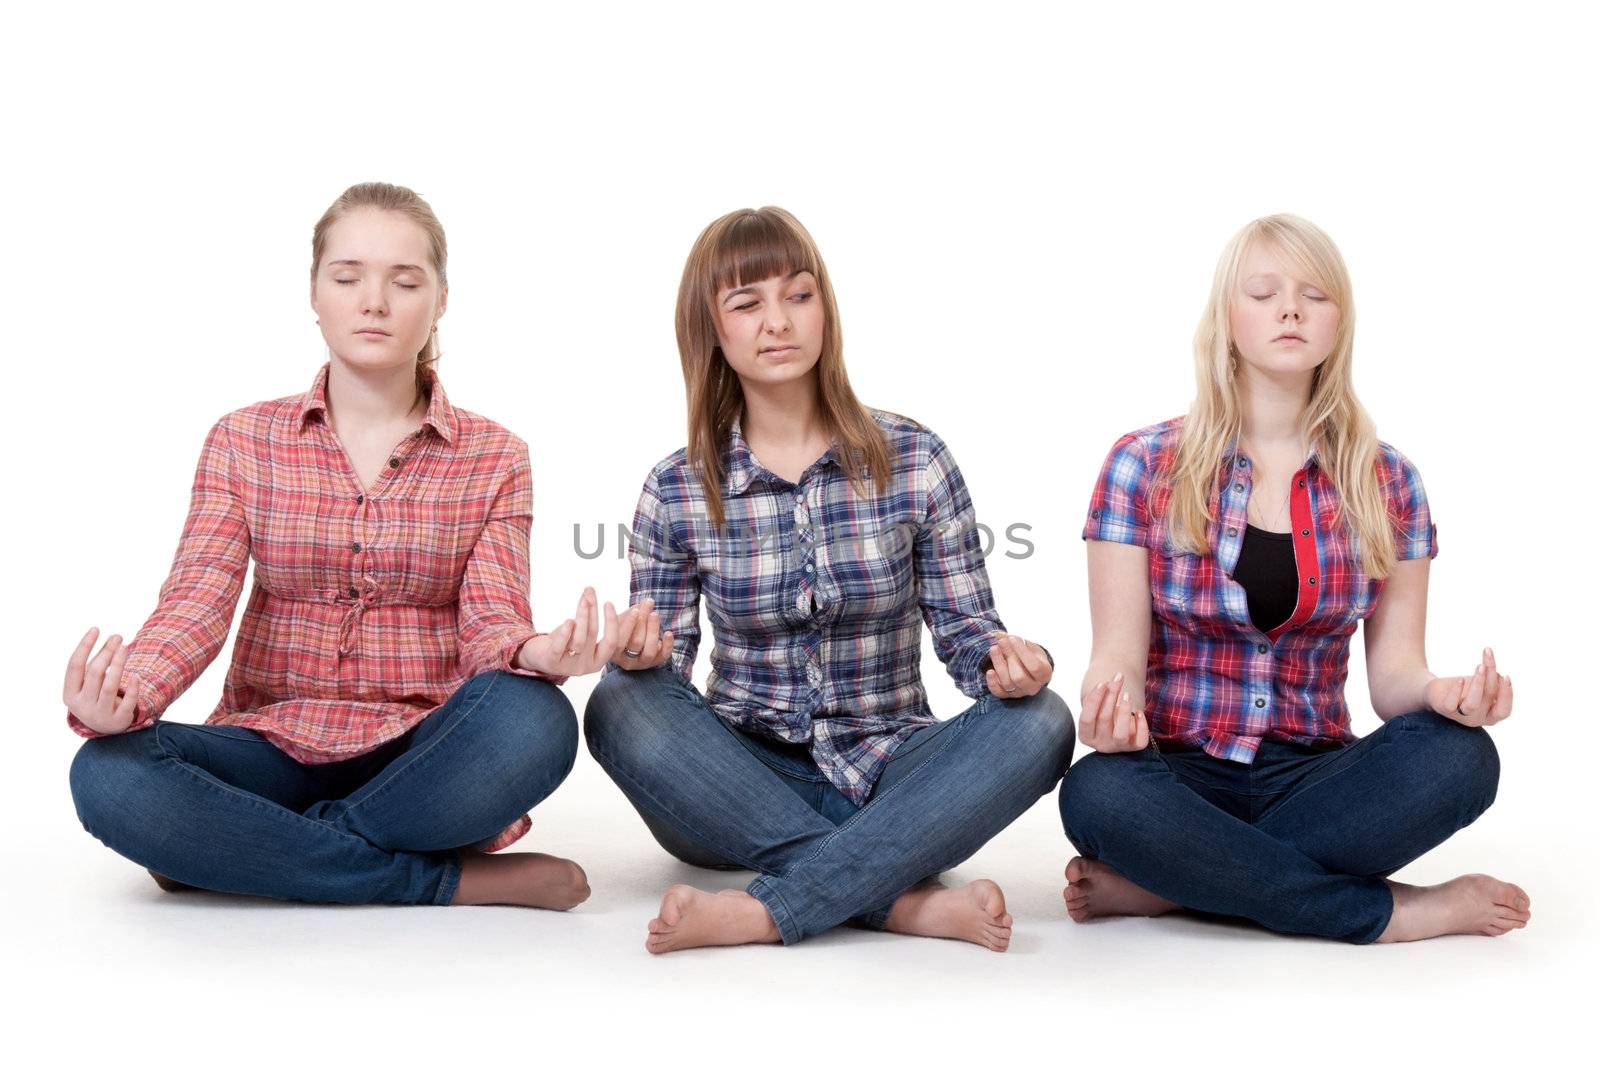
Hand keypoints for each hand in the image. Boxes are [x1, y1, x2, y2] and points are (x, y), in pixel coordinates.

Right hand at [64, 627, 140, 734]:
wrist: (105, 727)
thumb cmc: (96, 696)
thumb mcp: (92, 681)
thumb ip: (100, 660)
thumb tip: (113, 638)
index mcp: (70, 694)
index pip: (74, 666)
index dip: (84, 646)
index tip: (96, 629)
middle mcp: (82, 705)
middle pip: (94, 673)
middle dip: (106, 653)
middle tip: (118, 637)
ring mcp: (99, 714)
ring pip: (110, 686)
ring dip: (118, 664)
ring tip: (125, 647)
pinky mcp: (118, 720)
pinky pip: (127, 702)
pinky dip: (133, 688)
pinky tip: (138, 675)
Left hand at [516, 587, 637, 677]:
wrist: (536, 657)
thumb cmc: (563, 643)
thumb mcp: (581, 634)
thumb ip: (590, 620)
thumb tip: (595, 592)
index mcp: (598, 660)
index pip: (614, 642)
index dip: (624, 626)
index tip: (632, 609)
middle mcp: (586, 665)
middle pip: (596, 636)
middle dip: (600, 615)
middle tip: (602, 597)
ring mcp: (569, 665)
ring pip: (580, 639)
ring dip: (583, 615)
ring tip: (585, 599)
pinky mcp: (552, 661)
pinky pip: (560, 647)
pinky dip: (565, 633)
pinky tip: (569, 621)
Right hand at [610, 597, 675, 671]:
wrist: (633, 641)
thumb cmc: (626, 628)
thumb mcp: (624, 620)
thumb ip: (632, 612)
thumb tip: (646, 602)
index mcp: (612, 650)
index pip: (619, 639)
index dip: (628, 625)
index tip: (635, 610)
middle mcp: (625, 660)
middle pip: (636, 642)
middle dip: (643, 622)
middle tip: (648, 605)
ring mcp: (641, 664)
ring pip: (649, 651)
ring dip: (654, 630)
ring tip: (655, 614)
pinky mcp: (654, 664)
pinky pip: (663, 656)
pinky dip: (667, 645)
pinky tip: (668, 633)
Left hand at [984, 633, 1052, 698]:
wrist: (1026, 668)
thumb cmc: (1028, 655)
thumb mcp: (1027, 645)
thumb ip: (1015, 640)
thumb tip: (999, 635)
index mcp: (1044, 673)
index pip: (1034, 666)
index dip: (1022, 652)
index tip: (1012, 639)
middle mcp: (1034, 686)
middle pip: (1020, 677)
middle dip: (1009, 657)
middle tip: (1001, 642)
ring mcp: (1020, 692)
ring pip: (1008, 683)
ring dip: (999, 664)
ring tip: (993, 649)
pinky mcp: (1007, 696)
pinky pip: (998, 692)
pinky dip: (992, 682)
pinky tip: (989, 671)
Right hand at [1078, 672, 1149, 752]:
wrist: (1118, 727)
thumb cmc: (1104, 713)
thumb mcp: (1098, 706)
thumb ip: (1099, 696)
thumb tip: (1107, 684)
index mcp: (1086, 735)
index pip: (1087, 719)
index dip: (1094, 700)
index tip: (1102, 683)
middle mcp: (1100, 745)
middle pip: (1104, 719)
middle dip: (1111, 695)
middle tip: (1118, 678)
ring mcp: (1117, 748)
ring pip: (1121, 734)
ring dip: (1124, 711)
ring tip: (1127, 695)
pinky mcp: (1134, 748)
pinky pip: (1140, 741)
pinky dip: (1141, 725)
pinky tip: (1139, 712)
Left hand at [1426, 647, 1512, 726]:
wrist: (1437, 690)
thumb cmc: (1465, 688)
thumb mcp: (1482, 683)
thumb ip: (1492, 680)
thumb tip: (1499, 676)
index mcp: (1490, 715)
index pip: (1504, 711)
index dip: (1507, 695)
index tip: (1506, 676)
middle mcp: (1477, 719)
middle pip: (1489, 699)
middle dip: (1491, 680)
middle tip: (1487, 664)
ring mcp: (1461, 716)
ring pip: (1472, 703)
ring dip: (1477, 683)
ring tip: (1479, 666)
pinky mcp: (1445, 710)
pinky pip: (1451, 704)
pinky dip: (1457, 691)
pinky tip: (1460, 680)